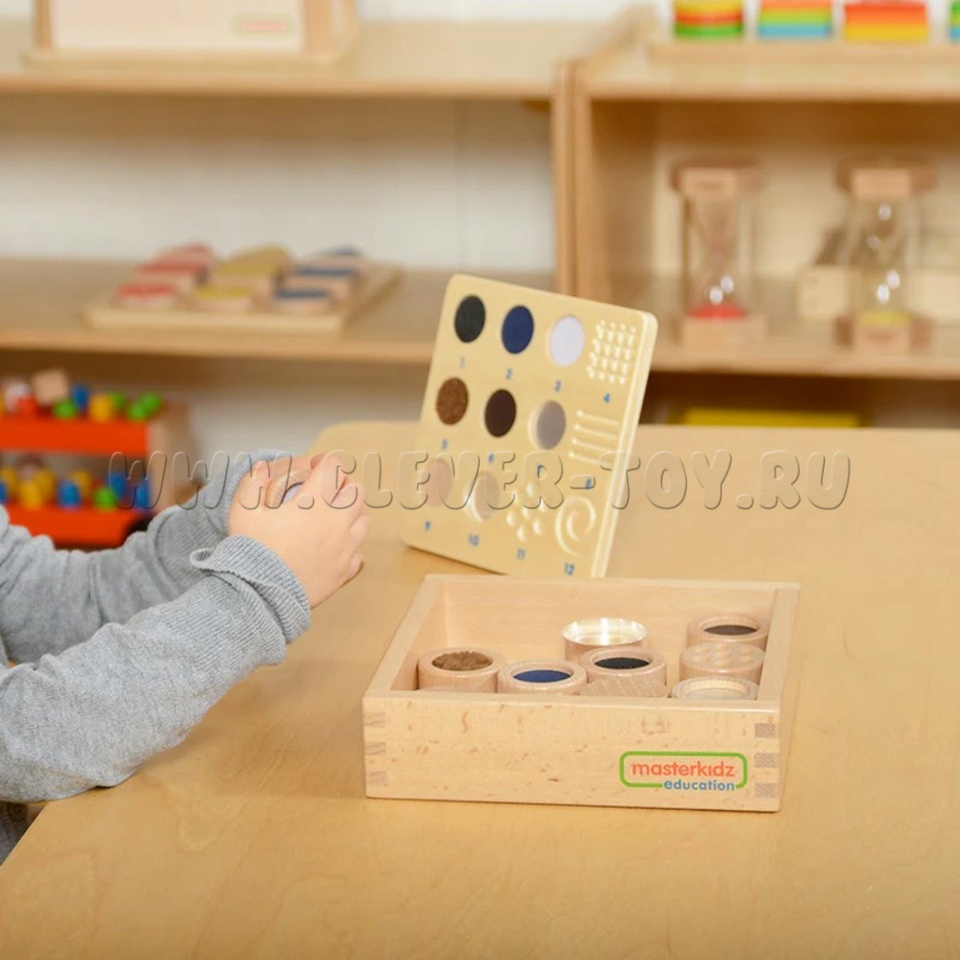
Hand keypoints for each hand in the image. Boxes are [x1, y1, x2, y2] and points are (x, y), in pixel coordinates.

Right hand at [227, 454, 367, 606]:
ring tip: (334, 513)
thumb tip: (264, 467)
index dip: (323, 462)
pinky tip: (334, 543)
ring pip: (364, 518)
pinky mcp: (344, 571)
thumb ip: (255, 480)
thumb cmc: (252, 550)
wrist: (259, 595)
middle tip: (326, 489)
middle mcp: (336, 522)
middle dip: (342, 483)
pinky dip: (350, 543)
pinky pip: (358, 550)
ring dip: (352, 510)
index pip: (334, 467)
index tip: (313, 468)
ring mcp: (344, 548)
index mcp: (315, 502)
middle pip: (356, 490)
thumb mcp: (243, 507)